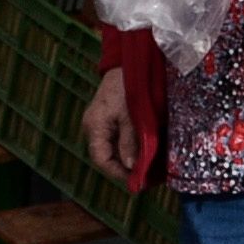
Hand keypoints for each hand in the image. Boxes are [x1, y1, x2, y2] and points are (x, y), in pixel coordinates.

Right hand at [81, 66, 142, 180]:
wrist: (128, 62)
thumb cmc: (129, 86)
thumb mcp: (132, 115)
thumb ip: (130, 141)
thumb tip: (129, 166)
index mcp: (94, 126)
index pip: (101, 159)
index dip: (117, 173)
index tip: (137, 181)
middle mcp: (93, 127)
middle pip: (107, 156)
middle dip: (126, 168)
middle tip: (147, 177)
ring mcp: (100, 123)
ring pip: (113, 148)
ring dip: (130, 158)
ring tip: (149, 167)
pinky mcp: (110, 118)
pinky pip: (118, 138)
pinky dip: (130, 146)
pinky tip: (145, 152)